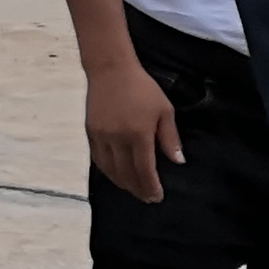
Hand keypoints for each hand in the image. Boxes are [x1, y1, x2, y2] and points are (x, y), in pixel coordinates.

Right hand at [82, 60, 182, 203]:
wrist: (111, 70)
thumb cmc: (142, 88)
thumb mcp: (164, 110)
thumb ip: (170, 138)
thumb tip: (178, 161)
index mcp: (139, 133)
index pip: (144, 170)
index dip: (151, 186)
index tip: (157, 197)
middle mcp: (118, 138)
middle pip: (126, 174)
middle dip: (138, 189)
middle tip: (147, 198)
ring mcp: (102, 136)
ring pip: (110, 170)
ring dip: (122, 183)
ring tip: (133, 189)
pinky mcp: (91, 132)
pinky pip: (99, 160)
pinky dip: (108, 171)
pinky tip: (116, 175)